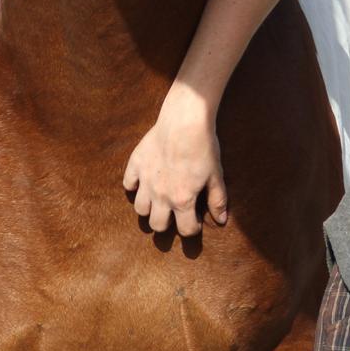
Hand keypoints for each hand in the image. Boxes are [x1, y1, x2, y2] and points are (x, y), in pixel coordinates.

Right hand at [122, 98, 227, 237]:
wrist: (185, 121)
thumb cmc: (203, 147)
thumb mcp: (215, 175)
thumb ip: (217, 200)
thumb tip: (221, 221)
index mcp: (182, 200)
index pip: (185, 229)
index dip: (192, 228)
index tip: (195, 221)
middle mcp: (161, 195)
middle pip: (157, 225)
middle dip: (167, 223)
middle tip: (174, 212)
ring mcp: (146, 180)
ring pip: (140, 209)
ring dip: (149, 208)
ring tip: (158, 199)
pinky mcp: (136, 164)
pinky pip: (128, 184)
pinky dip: (134, 186)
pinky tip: (144, 181)